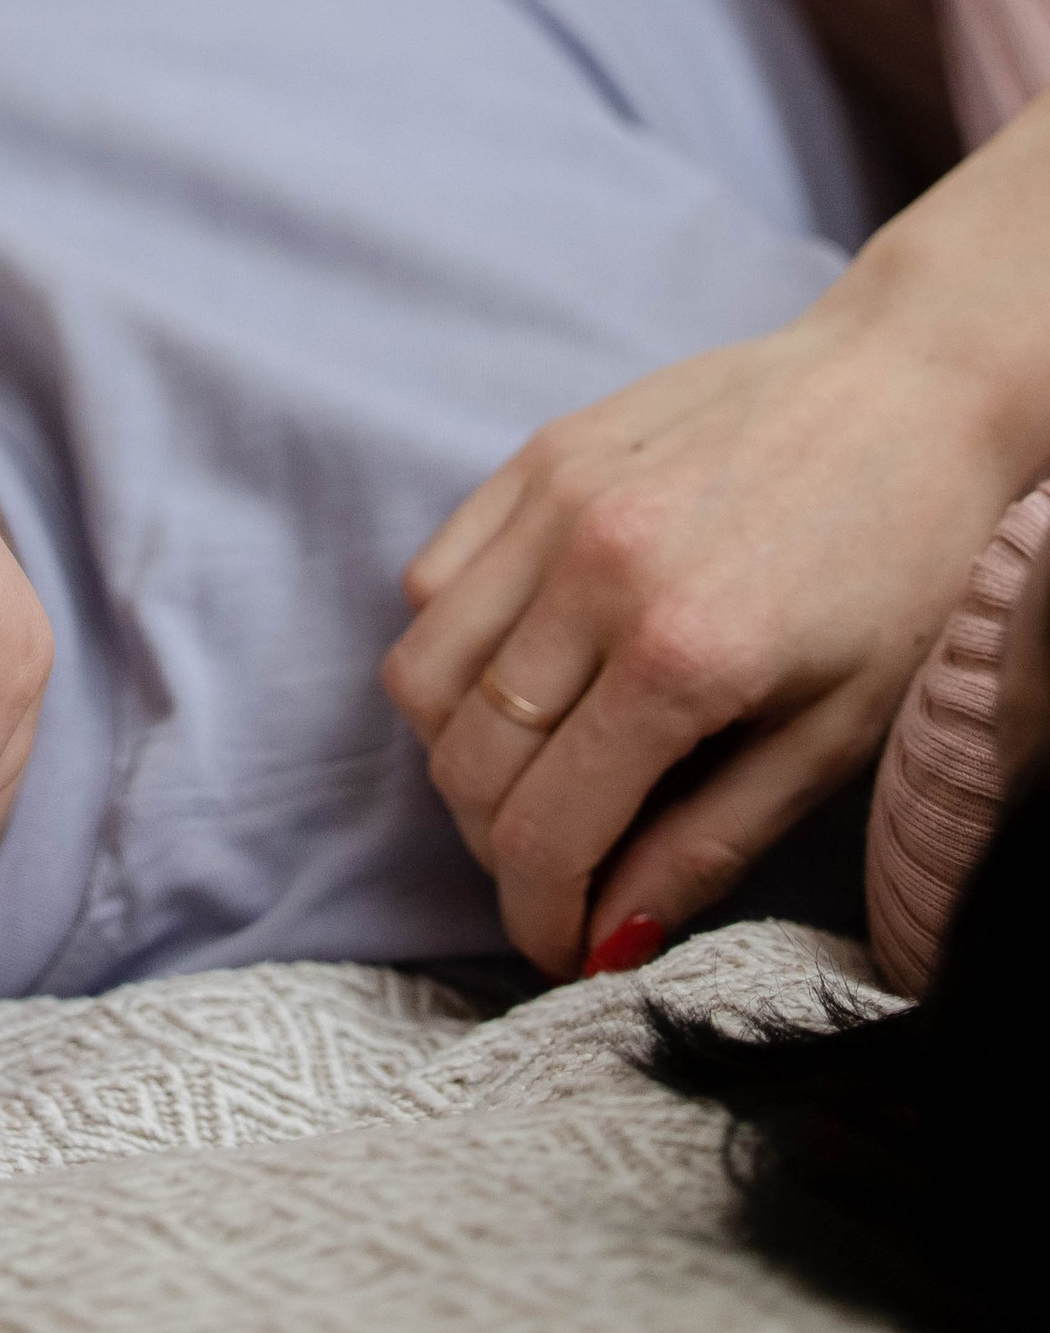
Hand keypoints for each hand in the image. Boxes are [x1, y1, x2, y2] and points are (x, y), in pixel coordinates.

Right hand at [382, 109, 1049, 970]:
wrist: (911, 386)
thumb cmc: (901, 564)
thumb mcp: (836, 733)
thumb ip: (710, 840)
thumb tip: (613, 938)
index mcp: (683, 657)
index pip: (544, 831)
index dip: (537, 916)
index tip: (561, 946)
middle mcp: (594, 574)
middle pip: (468, 764)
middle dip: (498, 848)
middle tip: (556, 870)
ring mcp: (553, 502)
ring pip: (422, 674)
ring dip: (458, 753)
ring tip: (533, 773)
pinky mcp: (538, 454)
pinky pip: (433, 578)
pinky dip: (452, 648)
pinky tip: (526, 668)